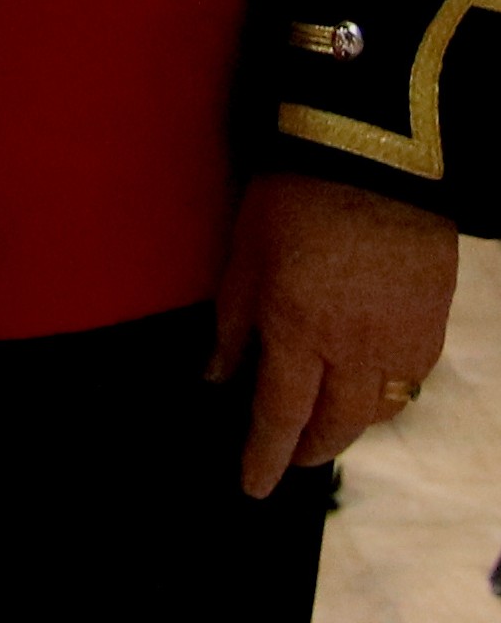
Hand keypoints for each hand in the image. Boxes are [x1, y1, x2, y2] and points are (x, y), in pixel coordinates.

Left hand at [211, 172, 455, 494]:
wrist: (374, 161)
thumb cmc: (293, 199)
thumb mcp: (243, 256)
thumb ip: (232, 324)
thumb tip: (216, 376)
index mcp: (296, 331)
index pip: (278, 415)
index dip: (263, 456)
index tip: (252, 486)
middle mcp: (351, 349)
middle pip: (335, 426)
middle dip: (307, 451)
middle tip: (286, 459)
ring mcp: (398, 341)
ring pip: (376, 412)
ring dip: (346, 426)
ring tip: (321, 424)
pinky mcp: (431, 328)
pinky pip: (408, 382)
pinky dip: (381, 395)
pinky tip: (363, 387)